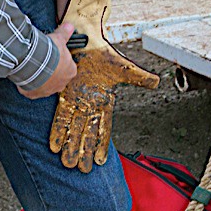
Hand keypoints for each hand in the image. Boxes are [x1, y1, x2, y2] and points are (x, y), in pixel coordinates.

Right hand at [17, 23, 76, 99]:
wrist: (33, 62)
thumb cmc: (50, 52)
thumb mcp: (58, 39)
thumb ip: (65, 33)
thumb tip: (70, 26)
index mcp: (70, 71)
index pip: (68, 66)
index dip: (60, 60)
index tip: (53, 54)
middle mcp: (61, 84)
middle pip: (57, 77)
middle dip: (50, 70)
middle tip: (42, 60)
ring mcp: (48, 91)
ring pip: (45, 84)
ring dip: (40, 78)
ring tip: (32, 67)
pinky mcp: (34, 94)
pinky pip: (32, 89)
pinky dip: (28, 84)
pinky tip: (25, 76)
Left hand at [49, 0, 159, 171]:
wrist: (85, 39)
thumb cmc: (105, 54)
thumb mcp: (124, 68)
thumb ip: (139, 77)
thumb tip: (157, 82)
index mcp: (105, 102)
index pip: (104, 128)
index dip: (101, 145)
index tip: (100, 162)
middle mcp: (90, 105)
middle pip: (86, 133)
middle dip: (83, 151)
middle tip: (80, 170)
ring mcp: (76, 101)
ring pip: (72, 128)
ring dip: (69, 145)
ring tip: (66, 163)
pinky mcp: (63, 94)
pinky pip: (59, 116)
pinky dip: (57, 130)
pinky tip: (53, 145)